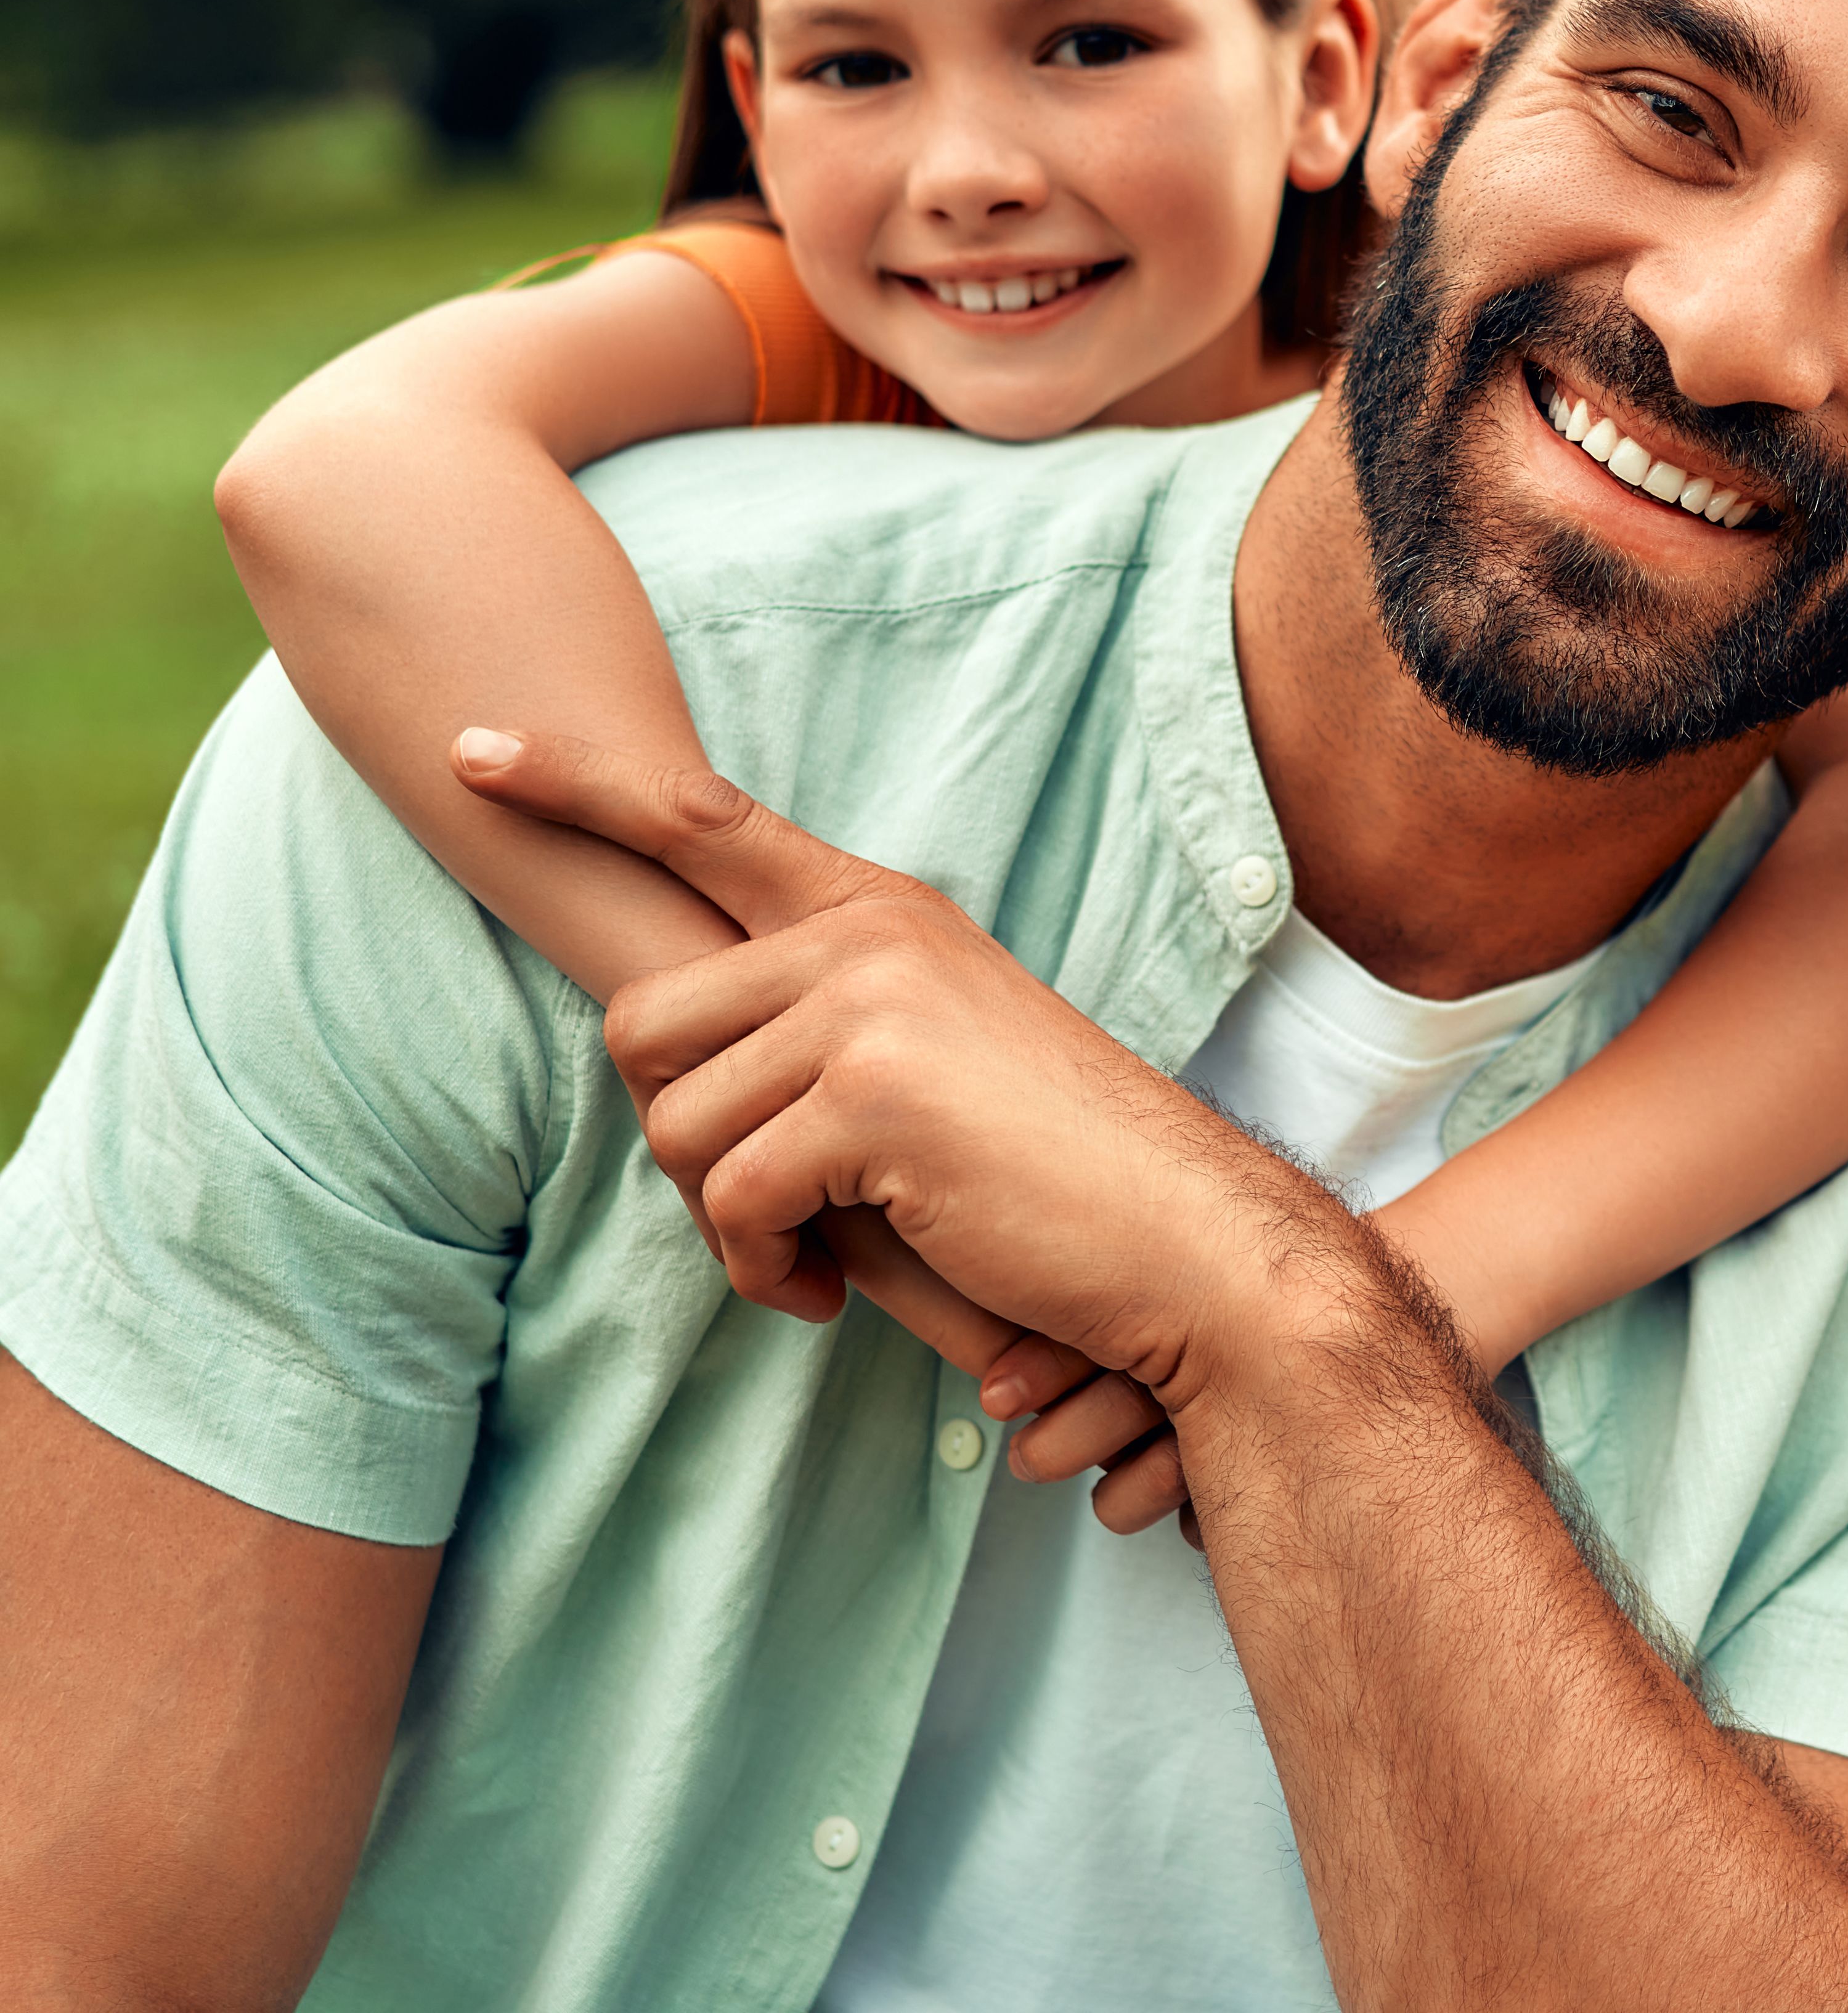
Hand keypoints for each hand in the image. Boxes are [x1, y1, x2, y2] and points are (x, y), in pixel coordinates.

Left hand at [454, 727, 1361, 1413]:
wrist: (1183, 1235)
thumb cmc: (1053, 1169)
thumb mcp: (931, 1055)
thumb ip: (818, 1024)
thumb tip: (678, 1060)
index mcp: (881, 911)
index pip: (700, 819)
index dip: (575, 784)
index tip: (475, 751)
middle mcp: (866, 936)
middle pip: (641, 1019)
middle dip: (677, 1135)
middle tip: (762, 1206)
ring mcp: (868, 1008)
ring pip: (676, 1123)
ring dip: (724, 1219)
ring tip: (809, 1251)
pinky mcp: (870, 1100)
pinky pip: (731, 1197)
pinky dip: (761, 1265)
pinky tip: (826, 1286)